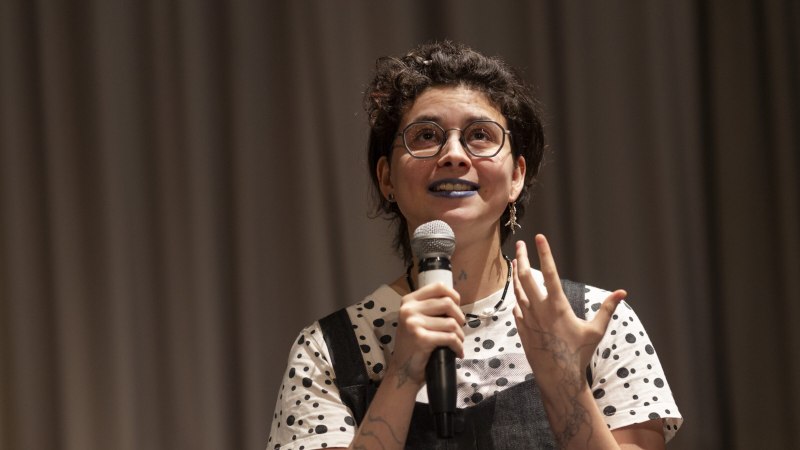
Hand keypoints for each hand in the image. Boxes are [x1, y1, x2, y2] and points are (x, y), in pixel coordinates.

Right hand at [386, 283, 465, 387]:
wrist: (403, 370)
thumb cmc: (412, 345)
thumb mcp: (415, 319)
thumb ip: (430, 308)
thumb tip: (454, 302)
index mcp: (409, 301)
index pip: (438, 287)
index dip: (453, 295)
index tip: (457, 307)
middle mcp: (409, 310)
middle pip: (448, 303)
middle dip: (459, 318)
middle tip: (458, 329)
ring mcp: (414, 323)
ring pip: (451, 323)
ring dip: (460, 335)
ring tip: (457, 342)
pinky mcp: (421, 338)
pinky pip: (450, 338)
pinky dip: (458, 346)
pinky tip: (457, 352)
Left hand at [512, 235, 625, 383]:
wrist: (558, 377)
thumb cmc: (579, 354)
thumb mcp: (596, 331)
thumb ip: (607, 309)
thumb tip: (622, 292)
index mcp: (557, 306)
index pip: (549, 272)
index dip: (544, 253)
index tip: (538, 237)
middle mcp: (539, 309)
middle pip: (525, 277)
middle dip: (522, 258)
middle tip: (520, 245)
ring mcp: (528, 319)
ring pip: (518, 290)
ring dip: (516, 274)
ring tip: (515, 262)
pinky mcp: (522, 328)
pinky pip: (516, 307)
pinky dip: (516, 296)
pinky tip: (517, 291)